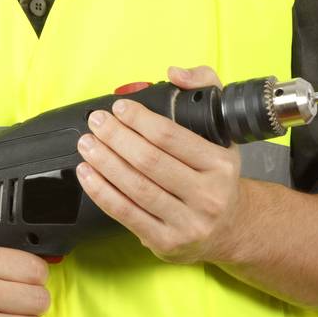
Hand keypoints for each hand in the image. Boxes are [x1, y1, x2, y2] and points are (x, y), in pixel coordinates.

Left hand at [76, 64, 245, 265]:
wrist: (230, 228)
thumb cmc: (218, 175)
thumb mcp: (223, 130)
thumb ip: (205, 87)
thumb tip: (176, 74)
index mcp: (221, 165)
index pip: (171, 137)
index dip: (138, 119)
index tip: (118, 108)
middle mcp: (208, 196)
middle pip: (149, 161)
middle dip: (115, 138)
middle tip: (96, 122)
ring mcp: (187, 223)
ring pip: (135, 188)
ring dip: (104, 162)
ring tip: (87, 144)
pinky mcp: (165, 242)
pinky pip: (126, 214)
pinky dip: (101, 192)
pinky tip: (88, 174)